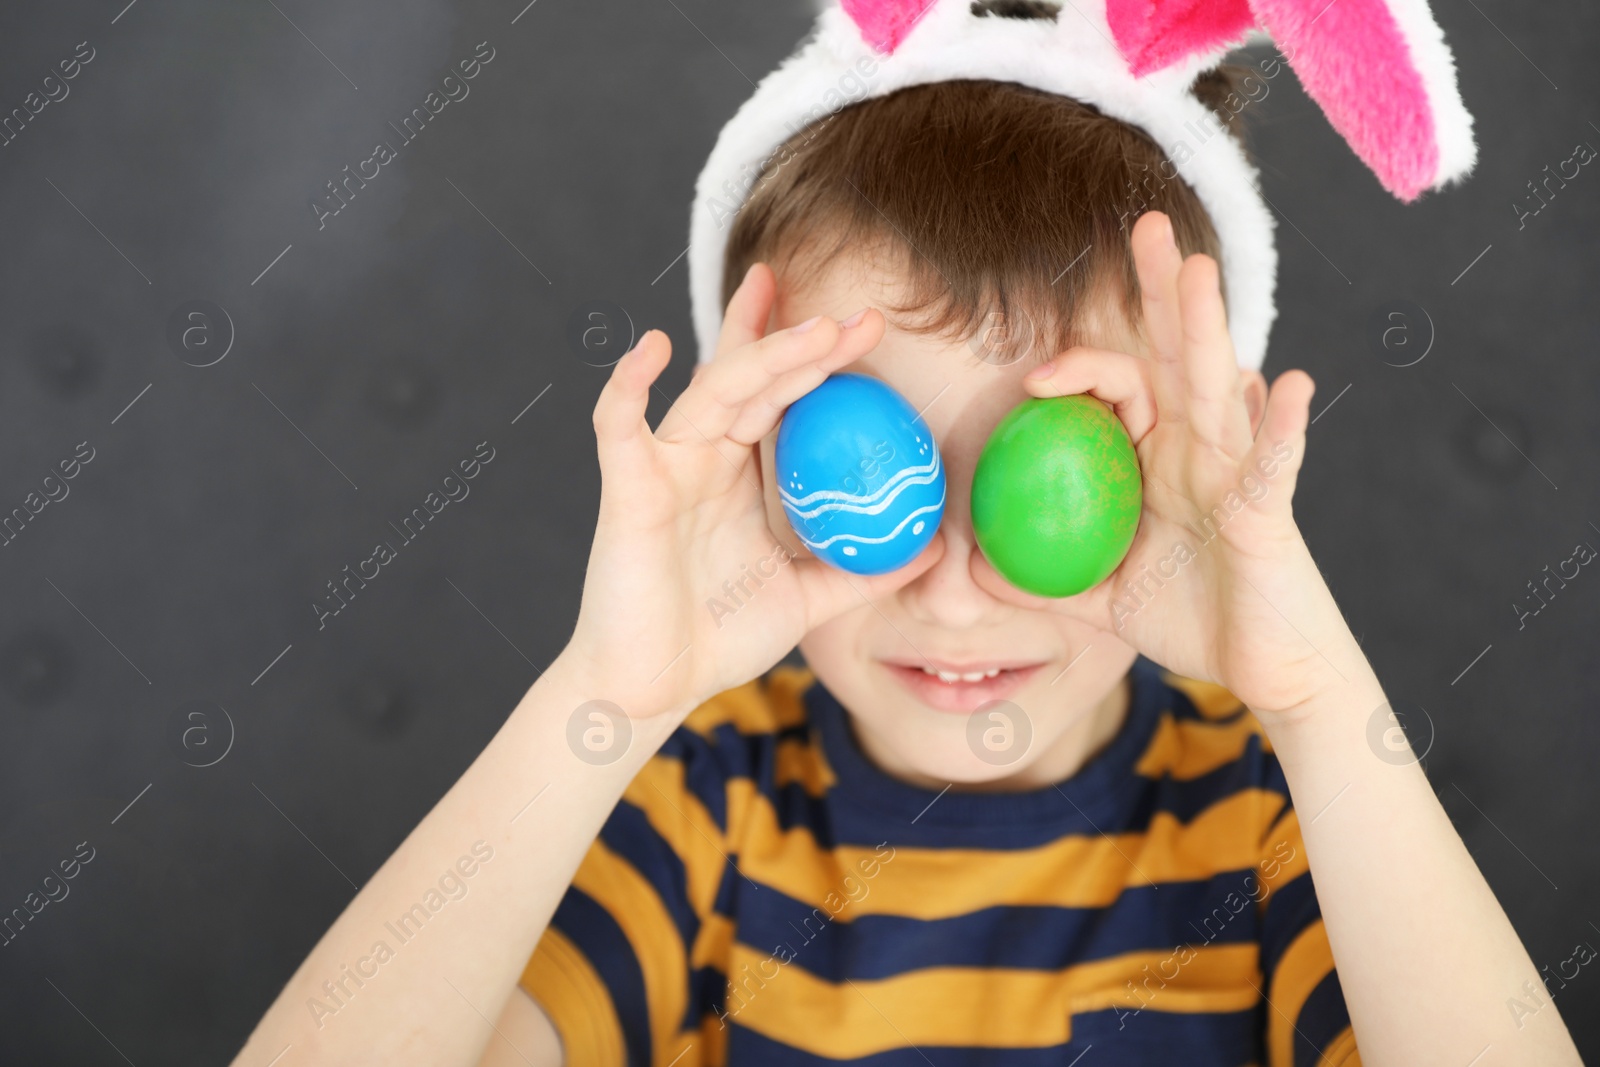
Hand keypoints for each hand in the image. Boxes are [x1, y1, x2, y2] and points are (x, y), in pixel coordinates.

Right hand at [564, 263, 944, 720]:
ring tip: (814, 330)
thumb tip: (935, 548)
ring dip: (759, 354)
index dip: (818, 358)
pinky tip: (651, 347)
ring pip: (712, 393)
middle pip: (752, 379)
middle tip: (857, 316)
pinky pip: (618, 425)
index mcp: (738, 474)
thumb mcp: (809, 600)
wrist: (652, 688)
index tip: (870, 329)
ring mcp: (664, 469)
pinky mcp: (627, 491)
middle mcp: (702, 459)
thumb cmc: (717, 640)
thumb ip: (863, 572)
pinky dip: (628, 385)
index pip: (781, 397)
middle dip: (802, 340)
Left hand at [973, 210, 1353, 717]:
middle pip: (1173, 356)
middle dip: (1160, 289)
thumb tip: (972, 571)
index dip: (1081, 367)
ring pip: (1215, 388)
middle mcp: (1202, 451)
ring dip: (1205, 329)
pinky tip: (1285, 381)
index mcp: (1161, 460)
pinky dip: (1278, 425)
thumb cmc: (1193, 620)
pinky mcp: (1269, 514)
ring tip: (1197, 271)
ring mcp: (1239, 474)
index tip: (1033, 376)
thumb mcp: (1101, 600)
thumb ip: (1043, 580)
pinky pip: (1272, 465)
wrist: (1266, 671)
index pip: (1123, 388)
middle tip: (1146, 223)